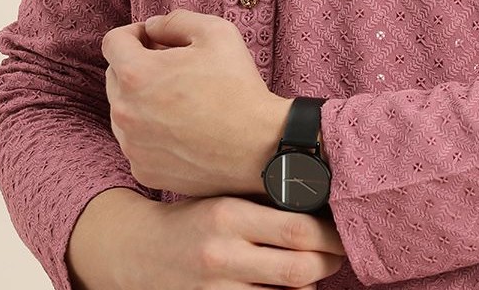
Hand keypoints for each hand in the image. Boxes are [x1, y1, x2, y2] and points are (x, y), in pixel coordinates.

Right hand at [68, 188, 345, 289]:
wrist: (134, 250)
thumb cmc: (191, 217)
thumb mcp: (224, 197)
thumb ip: (264, 202)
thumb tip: (320, 204)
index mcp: (229, 215)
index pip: (297, 228)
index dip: (330, 234)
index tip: (345, 231)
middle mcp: (222, 255)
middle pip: (297, 268)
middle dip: (328, 263)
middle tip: (340, 254)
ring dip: (307, 285)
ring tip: (317, 270)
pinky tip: (286, 287)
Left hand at [102, 9, 290, 195]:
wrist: (256, 146)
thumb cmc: (237, 86)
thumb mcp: (216, 32)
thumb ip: (176, 20)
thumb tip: (152, 26)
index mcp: (136, 74)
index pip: (112, 42)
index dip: (134, 32)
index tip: (156, 38)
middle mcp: (124, 111)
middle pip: (115, 76)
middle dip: (138, 64)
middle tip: (174, 67)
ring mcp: (131, 145)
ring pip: (124, 111)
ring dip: (142, 99)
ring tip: (181, 100)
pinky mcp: (143, 170)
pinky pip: (136, 142)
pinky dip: (151, 131)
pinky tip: (183, 128)